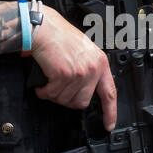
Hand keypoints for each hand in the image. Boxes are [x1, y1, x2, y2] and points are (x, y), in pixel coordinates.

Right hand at [30, 6, 117, 130]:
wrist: (44, 27)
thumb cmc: (60, 37)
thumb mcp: (85, 51)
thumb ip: (90, 70)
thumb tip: (86, 91)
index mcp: (100, 63)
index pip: (110, 93)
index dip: (110, 112)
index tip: (109, 124)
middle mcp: (92, 68)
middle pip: (82, 102)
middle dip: (68, 100)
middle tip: (59, 90)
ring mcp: (79, 72)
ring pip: (65, 99)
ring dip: (54, 94)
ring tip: (50, 82)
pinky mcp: (63, 74)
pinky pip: (52, 94)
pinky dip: (44, 92)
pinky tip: (43, 84)